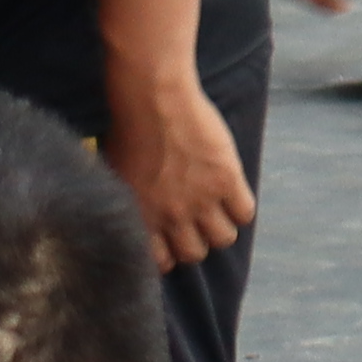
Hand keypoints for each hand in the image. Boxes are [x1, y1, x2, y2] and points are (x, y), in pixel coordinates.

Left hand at [105, 70, 258, 268]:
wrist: (152, 99)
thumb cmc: (127, 130)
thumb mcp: (117, 176)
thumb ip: (131, 203)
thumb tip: (139, 218)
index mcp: (141, 217)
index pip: (161, 261)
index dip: (170, 251)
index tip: (174, 239)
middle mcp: (170, 216)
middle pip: (195, 254)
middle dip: (197, 241)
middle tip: (197, 222)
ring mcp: (200, 200)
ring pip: (223, 239)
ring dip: (222, 226)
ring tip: (217, 208)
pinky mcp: (226, 179)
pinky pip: (245, 213)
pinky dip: (241, 207)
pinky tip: (232, 192)